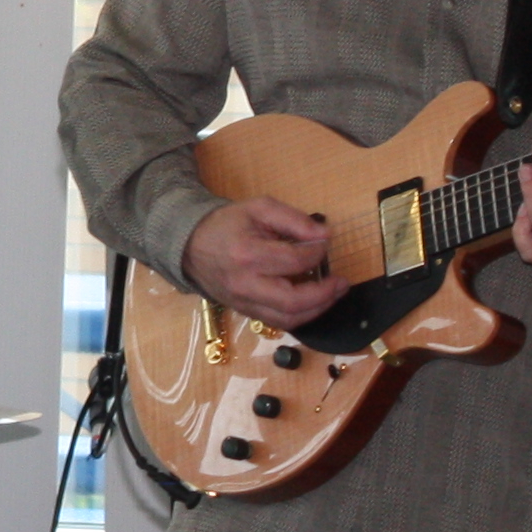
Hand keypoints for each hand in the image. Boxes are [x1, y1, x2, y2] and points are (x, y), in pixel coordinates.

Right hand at [182, 195, 342, 325]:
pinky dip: (301, 316)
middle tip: (341, 282)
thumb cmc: (227, 224)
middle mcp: (245, 285)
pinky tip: (313, 302)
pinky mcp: (245, 312)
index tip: (325, 244)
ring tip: (333, 294)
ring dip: (317, 310)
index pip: (293, 261)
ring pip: (288, 320)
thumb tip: (325, 235)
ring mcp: (243, 303)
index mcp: (246, 255)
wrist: (190, 245)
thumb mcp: (259, 208)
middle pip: (293, 302)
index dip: (317, 253)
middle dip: (325, 294)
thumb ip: (293, 219)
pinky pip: (278, 323)